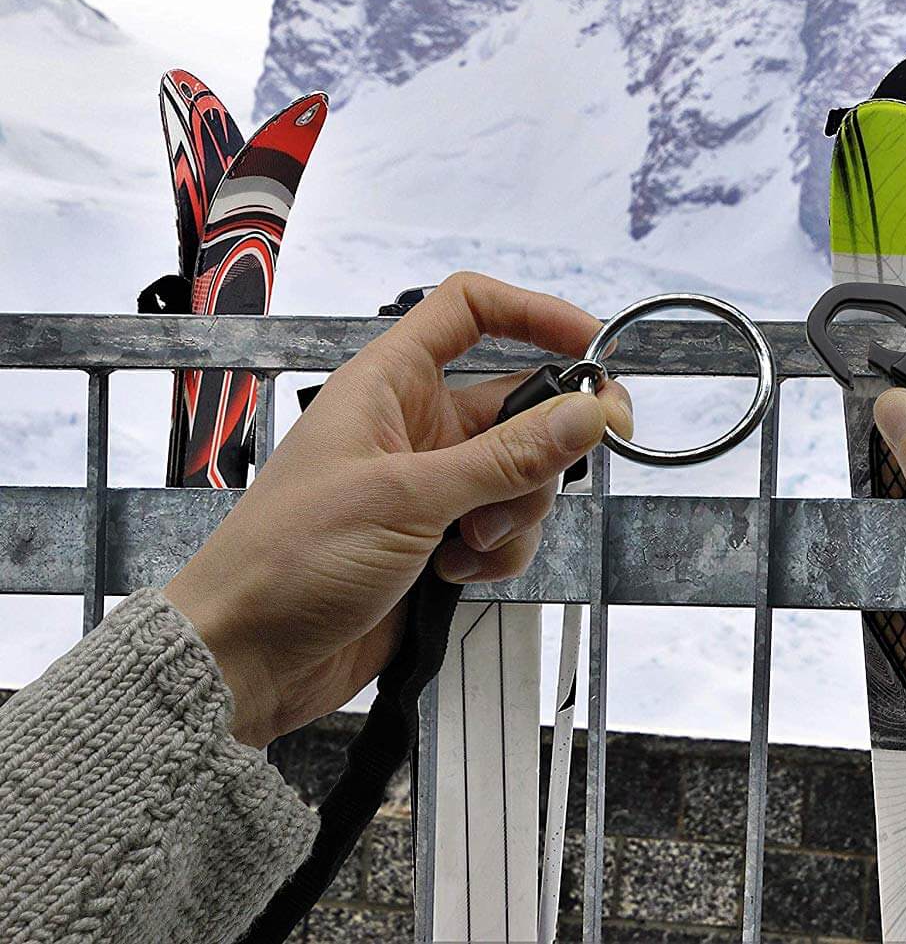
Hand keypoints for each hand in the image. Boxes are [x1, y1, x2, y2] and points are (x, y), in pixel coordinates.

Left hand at [163, 272, 630, 748]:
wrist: (244, 659)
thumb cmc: (290, 559)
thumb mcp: (408, 498)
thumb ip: (506, 458)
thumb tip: (586, 414)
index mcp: (389, 384)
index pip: (470, 311)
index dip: (535, 314)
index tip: (592, 345)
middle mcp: (414, 426)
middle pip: (516, 403)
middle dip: (549, 438)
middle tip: (596, 445)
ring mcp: (430, 485)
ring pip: (521, 474)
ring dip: (517, 509)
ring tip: (469, 542)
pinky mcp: (438, 540)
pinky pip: (505, 528)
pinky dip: (497, 551)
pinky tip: (455, 572)